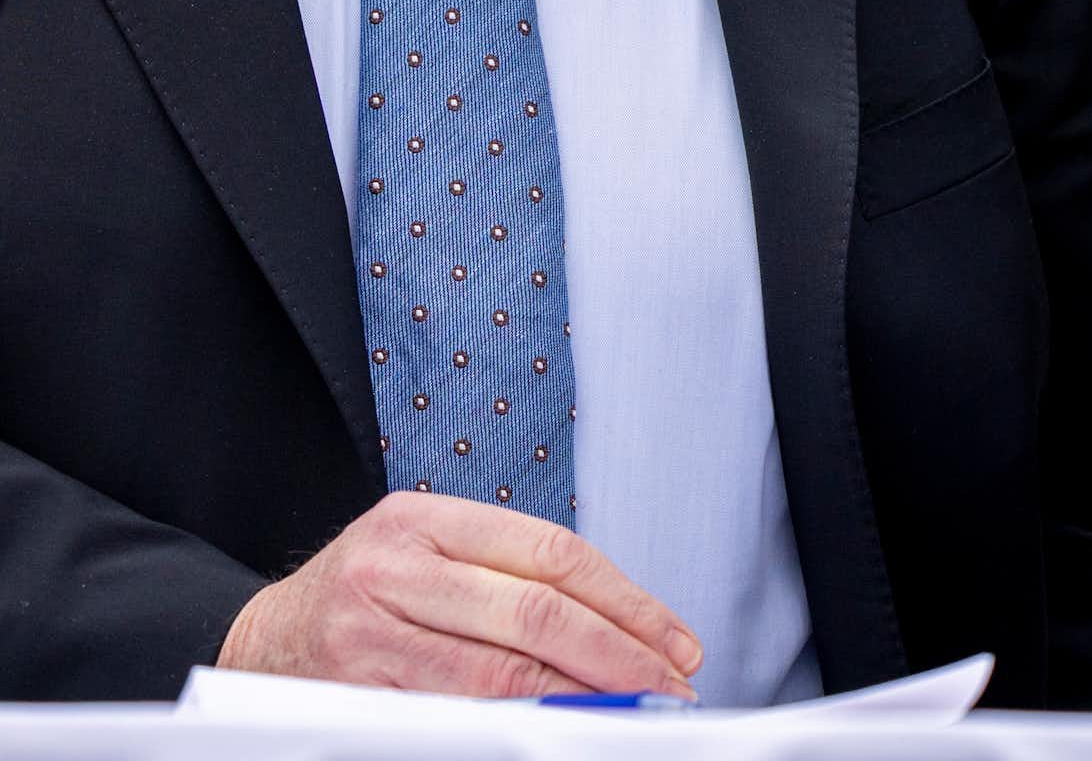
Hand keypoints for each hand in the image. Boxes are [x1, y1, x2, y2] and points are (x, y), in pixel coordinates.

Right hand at [218, 494, 702, 699]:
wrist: (259, 643)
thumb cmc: (364, 595)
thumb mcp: (427, 552)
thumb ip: (505, 577)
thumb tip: (618, 628)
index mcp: (426, 517)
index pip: (554, 554)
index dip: (625, 601)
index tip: (673, 639)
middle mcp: (395, 566)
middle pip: (535, 614)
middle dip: (617, 656)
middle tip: (668, 686)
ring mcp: (366, 633)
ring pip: (497, 675)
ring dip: (576, 700)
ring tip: (628, 715)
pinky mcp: (350, 694)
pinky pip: (450, 716)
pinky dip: (513, 728)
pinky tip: (554, 733)